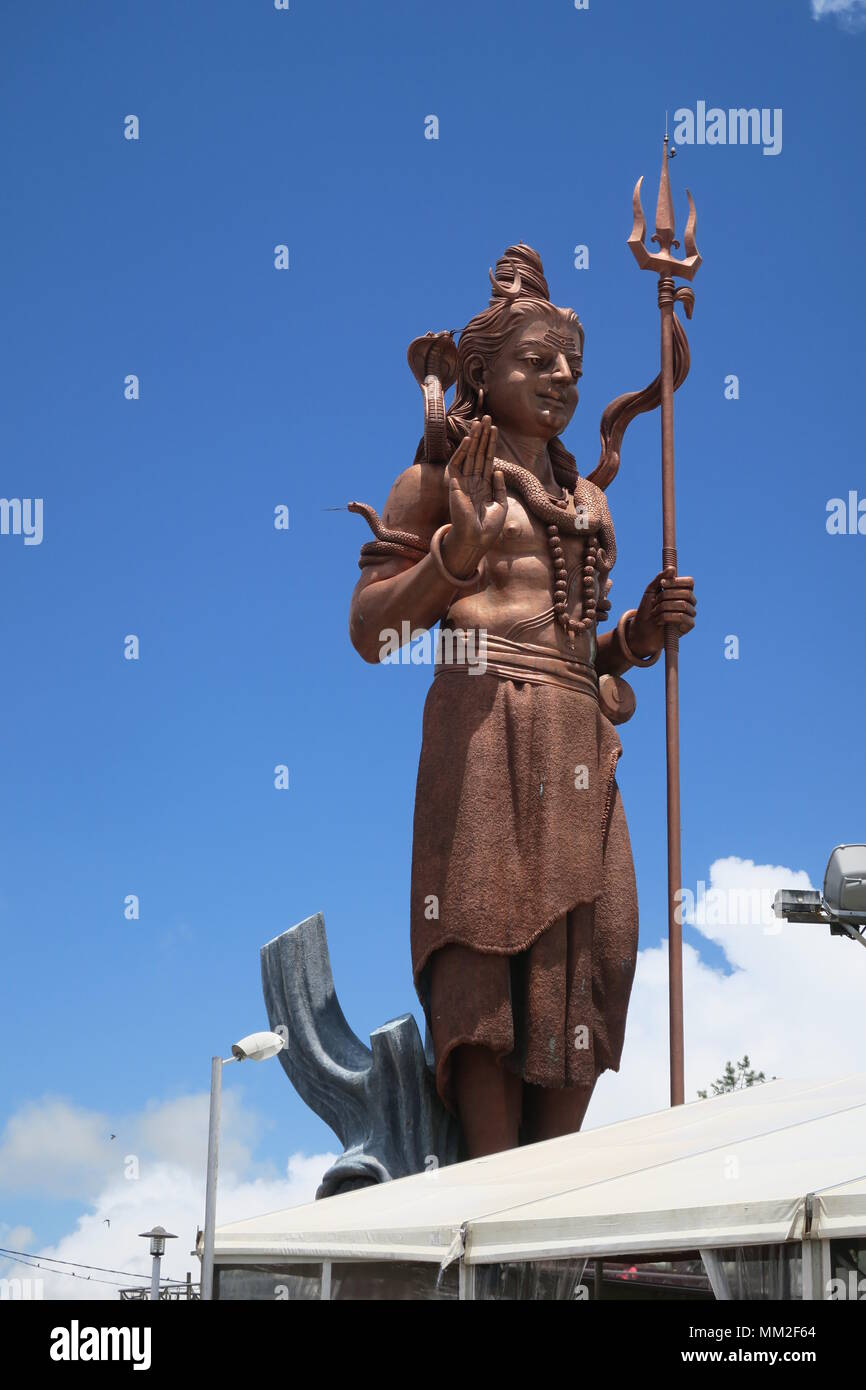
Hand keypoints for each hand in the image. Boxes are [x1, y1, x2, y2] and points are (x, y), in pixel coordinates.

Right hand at [443, 417, 506, 576]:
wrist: (476, 540)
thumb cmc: (488, 528)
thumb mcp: (500, 506)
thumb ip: (499, 488)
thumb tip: (498, 470)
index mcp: (483, 487)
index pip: (487, 460)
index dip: (491, 444)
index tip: (495, 429)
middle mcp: (472, 482)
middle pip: (479, 453)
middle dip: (483, 436)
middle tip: (487, 417)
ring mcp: (463, 483)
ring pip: (469, 455)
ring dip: (475, 438)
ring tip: (480, 421)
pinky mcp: (455, 486)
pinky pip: (456, 465)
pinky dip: (462, 452)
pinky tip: (470, 439)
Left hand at [627, 569, 696, 656]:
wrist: (641, 630)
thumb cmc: (647, 610)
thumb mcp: (650, 591)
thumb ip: (660, 578)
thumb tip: (672, 568)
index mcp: (682, 591)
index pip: (690, 582)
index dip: (677, 582)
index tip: (663, 584)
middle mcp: (689, 601)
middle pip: (686, 593)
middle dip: (666, 596)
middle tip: (654, 602)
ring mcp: (690, 613)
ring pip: (683, 605)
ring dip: (664, 607)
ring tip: (654, 612)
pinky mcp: (688, 626)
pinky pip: (683, 618)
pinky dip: (667, 617)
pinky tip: (658, 620)